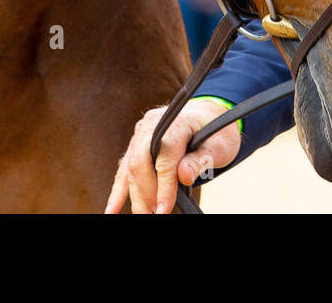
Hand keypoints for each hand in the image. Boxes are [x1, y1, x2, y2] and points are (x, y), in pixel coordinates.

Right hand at [104, 99, 241, 213]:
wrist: (207, 116)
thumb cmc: (216, 131)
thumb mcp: (219, 145)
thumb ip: (202, 159)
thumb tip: (183, 176)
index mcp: (175, 121)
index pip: (165, 157)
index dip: (164, 186)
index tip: (164, 209)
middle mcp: (152, 124)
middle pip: (141, 163)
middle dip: (146, 194)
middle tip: (154, 215)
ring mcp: (141, 133)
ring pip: (130, 168)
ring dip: (135, 196)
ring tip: (143, 216)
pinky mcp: (135, 144)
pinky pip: (124, 169)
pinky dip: (119, 191)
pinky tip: (112, 210)